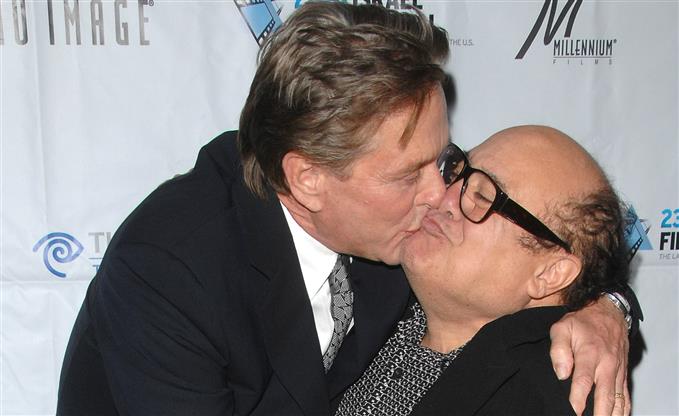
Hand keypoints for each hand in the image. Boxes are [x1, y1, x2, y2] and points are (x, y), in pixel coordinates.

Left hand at [549, 298, 629, 415]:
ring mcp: (617, 370)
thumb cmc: (583, 321)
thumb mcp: (562, 327)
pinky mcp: (623, 373)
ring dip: (611, 414)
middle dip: (598, 413)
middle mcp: (607, 364)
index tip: (573, 412)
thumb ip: (558, 349)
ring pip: (617, 399)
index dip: (577, 399)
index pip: (584, 381)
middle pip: (604, 396)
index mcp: (590, 353)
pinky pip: (625, 395)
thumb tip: (561, 374)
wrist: (609, 313)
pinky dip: (623, 409)